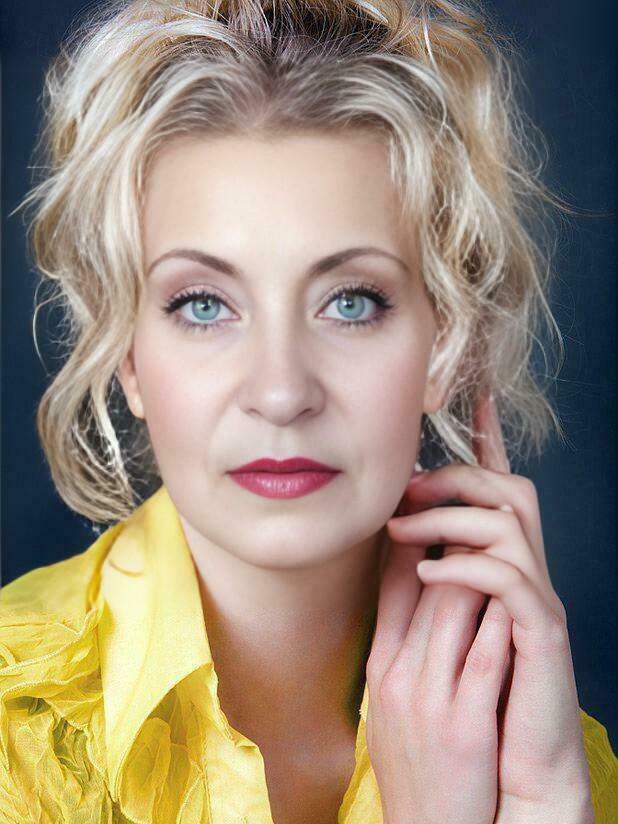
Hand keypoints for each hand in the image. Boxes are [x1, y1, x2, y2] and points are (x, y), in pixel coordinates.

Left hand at [367, 391, 593, 823]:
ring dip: (450, 516)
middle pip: (509, 489)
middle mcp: (524, 572)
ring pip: (510, 521)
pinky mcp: (543, 632)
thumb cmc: (471, 698)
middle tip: (406, 485)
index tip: (472, 393)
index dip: (487, 439)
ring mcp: (536, 599)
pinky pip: (511, 578)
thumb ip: (420, 574)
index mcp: (498, 565)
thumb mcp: (435, 626)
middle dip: (457, 476)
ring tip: (403, 528)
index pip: (495, 489)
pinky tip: (431, 571)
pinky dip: (466, 566)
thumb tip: (391, 526)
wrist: (510, 771)